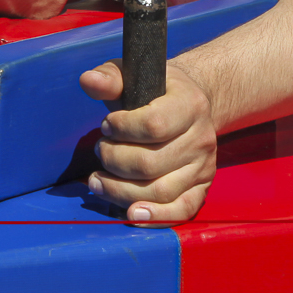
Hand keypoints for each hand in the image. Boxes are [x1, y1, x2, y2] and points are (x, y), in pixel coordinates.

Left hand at [80, 61, 216, 223]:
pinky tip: (131, 214)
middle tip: (101, 151)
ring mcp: (204, 166)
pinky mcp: (202, 187)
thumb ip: (111, 77)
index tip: (106, 125)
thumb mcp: (133, 75)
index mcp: (190, 104)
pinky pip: (182, 210)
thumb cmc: (155, 90)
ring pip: (161, 191)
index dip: (122, 129)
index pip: (154, 125)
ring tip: (97, 182)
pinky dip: (156, 217)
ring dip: (121, 191)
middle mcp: (202, 138)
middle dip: (114, 160)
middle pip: (151, 164)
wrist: (191, 103)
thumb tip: (88, 80)